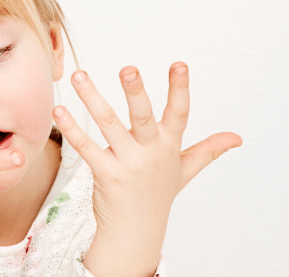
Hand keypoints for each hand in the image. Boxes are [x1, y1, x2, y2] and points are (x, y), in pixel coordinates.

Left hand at [53, 62, 241, 276]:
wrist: (137, 231)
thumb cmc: (158, 194)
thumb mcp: (185, 171)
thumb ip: (207, 150)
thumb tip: (236, 138)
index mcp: (169, 147)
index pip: (179, 114)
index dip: (180, 89)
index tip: (179, 64)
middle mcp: (150, 153)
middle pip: (143, 117)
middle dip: (136, 92)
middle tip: (128, 68)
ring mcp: (127, 164)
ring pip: (108, 125)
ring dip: (92, 98)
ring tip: (78, 75)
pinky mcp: (105, 174)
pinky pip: (86, 148)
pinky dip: (72, 128)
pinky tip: (59, 109)